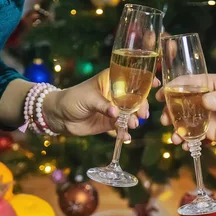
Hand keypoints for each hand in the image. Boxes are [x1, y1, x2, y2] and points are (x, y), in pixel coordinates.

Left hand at [44, 69, 159, 138]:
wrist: (59, 117)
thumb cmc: (71, 99)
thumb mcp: (87, 99)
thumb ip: (103, 105)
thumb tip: (116, 113)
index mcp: (110, 81)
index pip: (131, 78)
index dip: (145, 80)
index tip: (156, 84)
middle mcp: (115, 94)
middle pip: (135, 99)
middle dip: (141, 106)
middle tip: (142, 115)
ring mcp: (114, 109)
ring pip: (130, 114)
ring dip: (134, 120)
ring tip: (132, 125)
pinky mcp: (110, 123)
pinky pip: (121, 128)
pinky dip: (124, 133)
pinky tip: (125, 138)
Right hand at [155, 74, 215, 148]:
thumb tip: (205, 101)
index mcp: (209, 85)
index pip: (186, 83)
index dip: (172, 88)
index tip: (161, 96)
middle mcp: (203, 99)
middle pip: (180, 104)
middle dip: (170, 113)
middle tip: (166, 121)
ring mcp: (204, 116)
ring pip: (184, 121)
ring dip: (176, 130)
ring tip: (175, 138)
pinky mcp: (208, 131)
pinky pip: (193, 135)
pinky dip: (188, 141)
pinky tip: (186, 146)